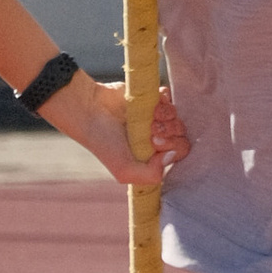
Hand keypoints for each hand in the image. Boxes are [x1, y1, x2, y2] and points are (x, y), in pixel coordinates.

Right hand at [47, 71, 192, 189]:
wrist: (89, 113)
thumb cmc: (104, 144)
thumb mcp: (124, 171)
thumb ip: (150, 175)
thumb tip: (172, 156)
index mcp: (154, 154)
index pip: (180, 151)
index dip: (173, 147)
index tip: (154, 144)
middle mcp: (157, 136)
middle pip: (181, 133)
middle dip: (169, 133)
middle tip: (151, 133)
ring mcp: (154, 116)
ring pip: (176, 115)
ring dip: (165, 116)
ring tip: (149, 119)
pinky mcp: (149, 97)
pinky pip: (168, 97)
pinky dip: (162, 100)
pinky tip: (149, 106)